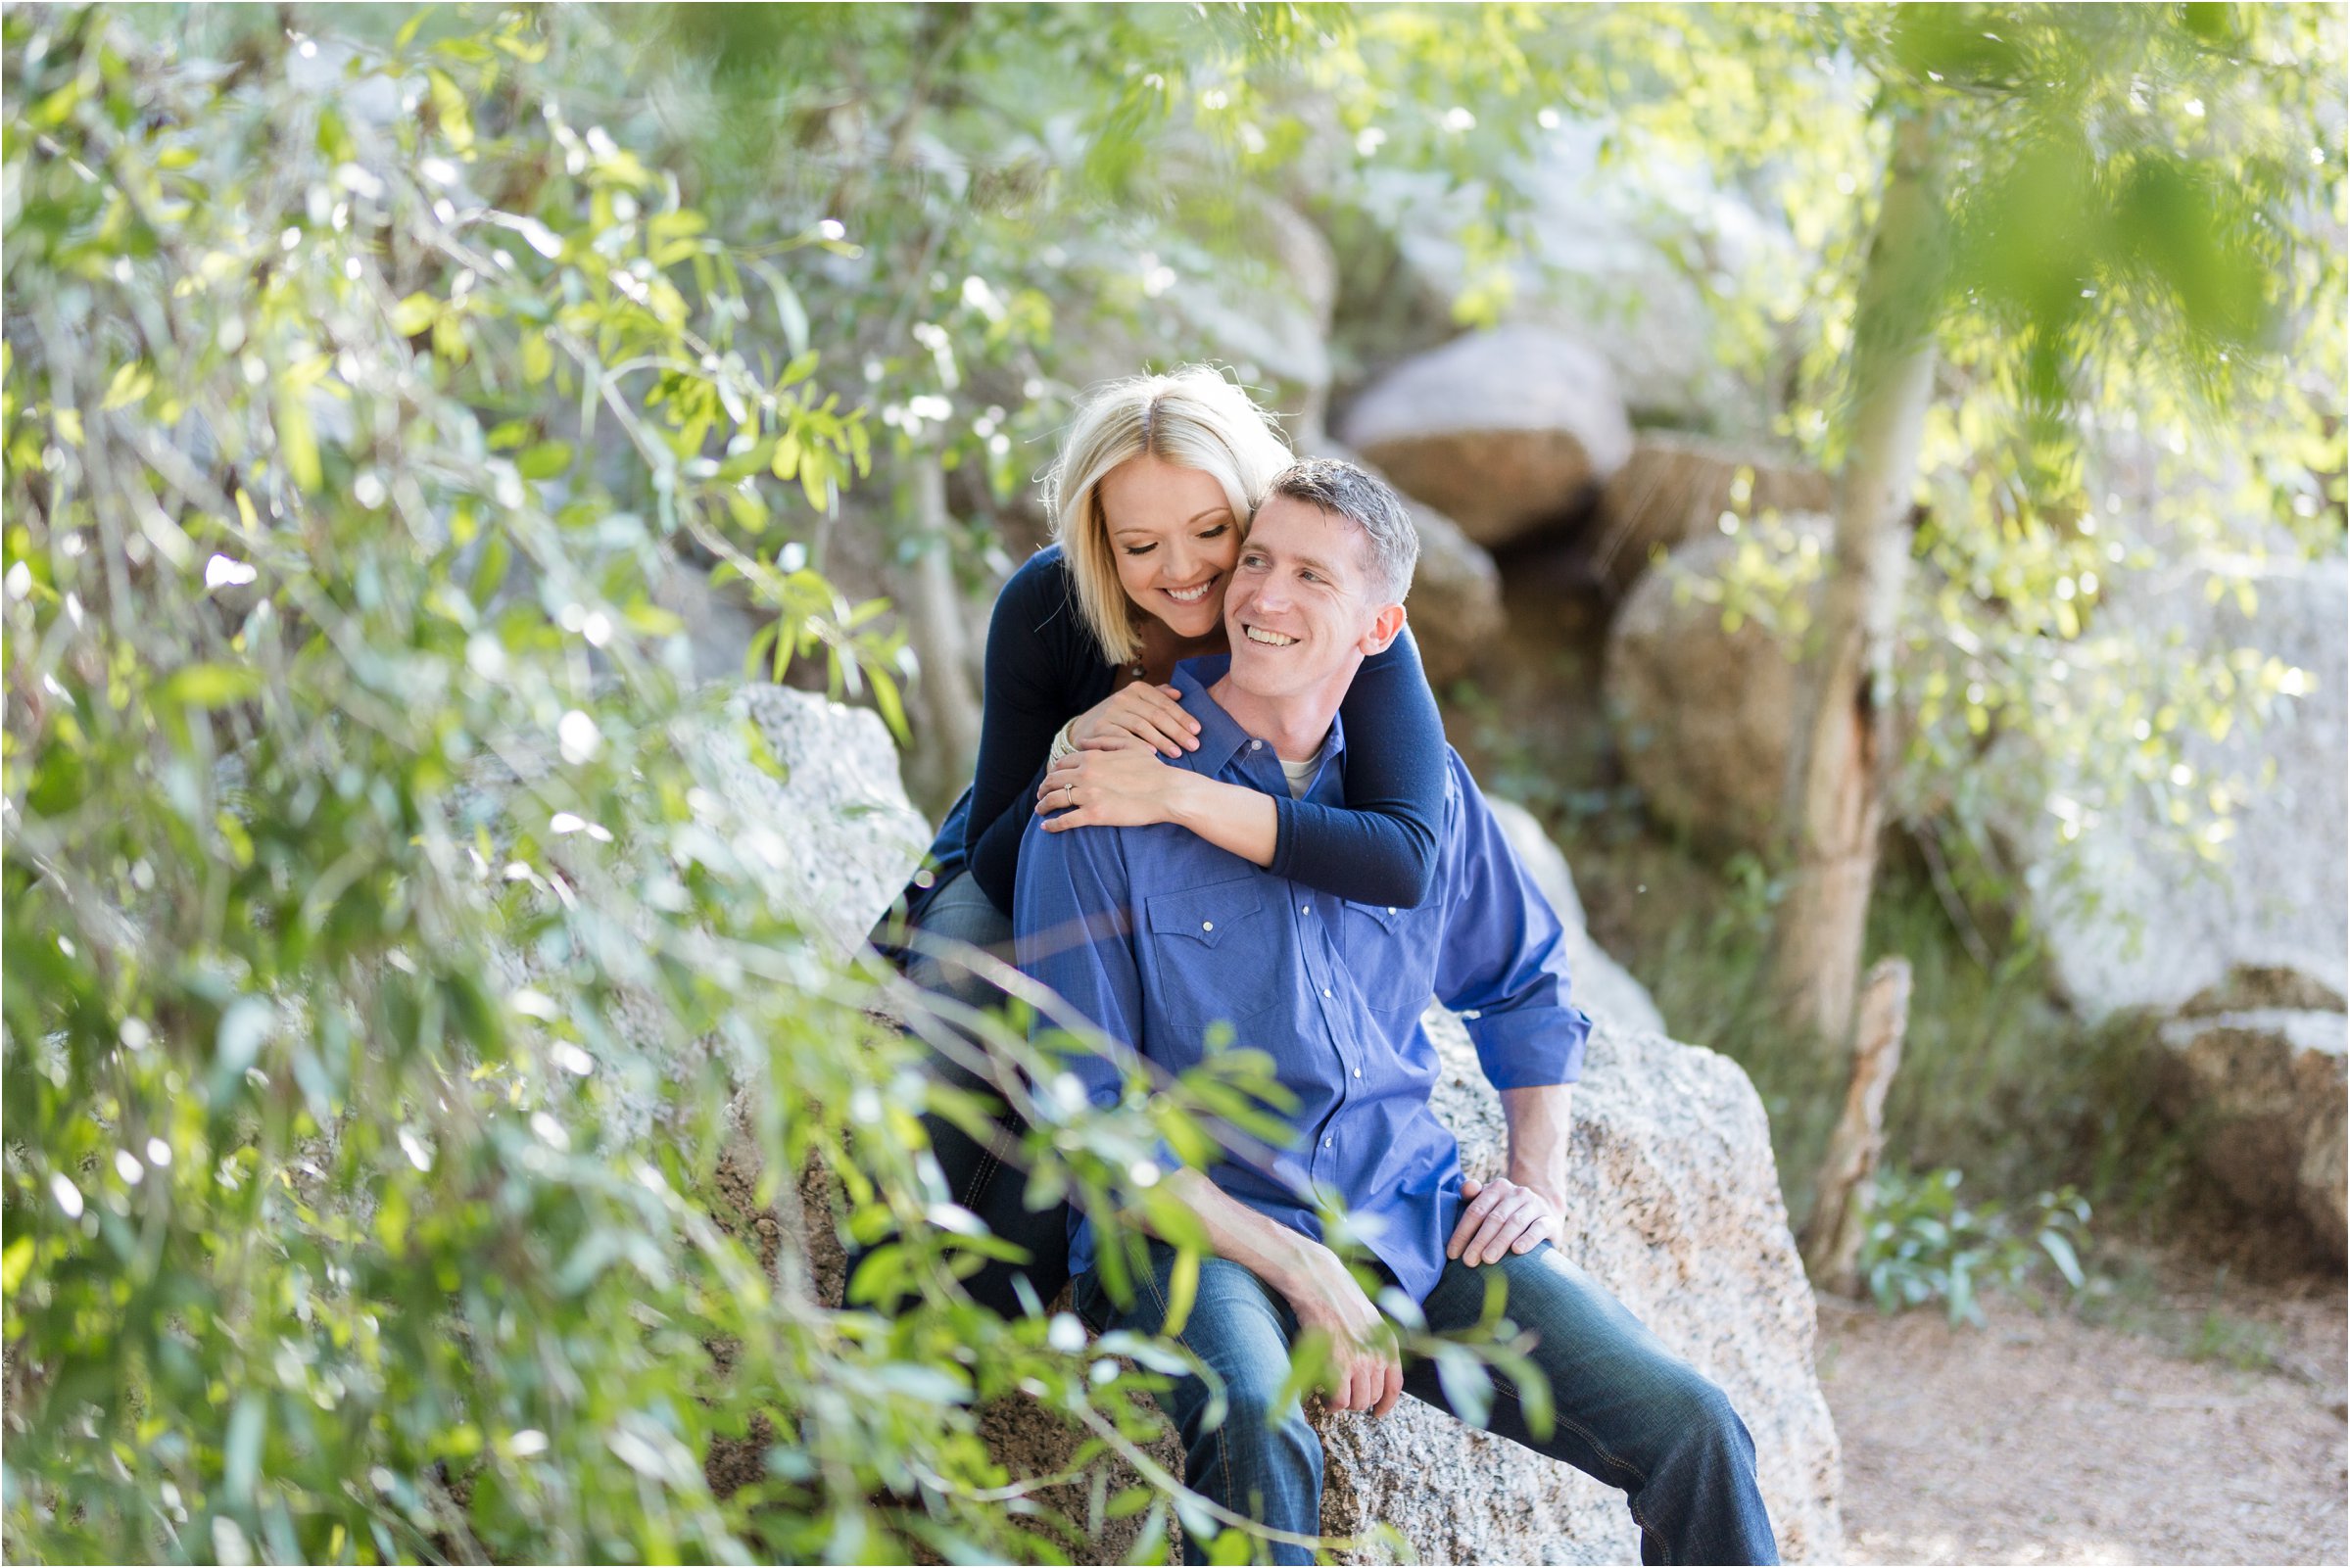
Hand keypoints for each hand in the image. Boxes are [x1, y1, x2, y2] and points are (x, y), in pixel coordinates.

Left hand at [1035, 747, 1191, 831]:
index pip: (1061, 763)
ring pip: (1053, 800)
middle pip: (1053, 781)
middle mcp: (1085, 774)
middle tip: (1041, 796)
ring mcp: (1088, 795)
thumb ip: (1104, 740)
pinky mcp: (1094, 815)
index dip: (1053, 772)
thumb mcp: (1129, 745)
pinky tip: (1046, 827)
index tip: (1052, 779)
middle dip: (1043, 788)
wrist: (1166, 791)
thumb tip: (1082, 741)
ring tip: (1040, 811)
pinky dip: (1052, 825)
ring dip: (1042, 806)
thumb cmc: (1152, 769)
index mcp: (1092, 757)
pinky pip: (1065, 821)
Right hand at [1068, 682, 1199, 758]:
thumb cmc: (1117, 717)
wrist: (1083, 729)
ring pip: (1142, 726)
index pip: (1165, 703)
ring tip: (1177, 753)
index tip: (1197, 730)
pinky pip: (1123, 738)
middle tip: (1193, 745)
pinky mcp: (1100, 728)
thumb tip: (1179, 693)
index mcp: (1137, 690)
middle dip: (1177, 731)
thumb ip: (1157, 696)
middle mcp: (1123, 698)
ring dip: (1162, 741)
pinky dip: (1139, 746)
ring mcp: (1111, 712)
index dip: (1182, 717)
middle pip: (1156, 715)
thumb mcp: (1135, 702)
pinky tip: (1153, 754)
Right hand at [1284, 1241, 1403, 1417]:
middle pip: (1373, 1397)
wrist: (1320, 1284)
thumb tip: (1372, 1372)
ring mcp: (1358, 1362)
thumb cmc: (1338, 1298)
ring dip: (1343, 1402)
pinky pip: (1339, 1400)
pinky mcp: (1337, 1367)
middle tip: (1342, 1393)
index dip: (1386, 1404)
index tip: (1378, 1413)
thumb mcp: (1369, 1320)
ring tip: (1330, 1394)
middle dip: (1358, 1400)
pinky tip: (1322, 1394)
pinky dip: (1330, 1403)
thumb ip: (1375, 1345)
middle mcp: (1377, 1355)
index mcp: (1388, 1344)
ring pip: (1357, 1402)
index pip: (1394, 1386)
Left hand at [1448, 1176, 1563, 1267]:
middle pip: (1494, 1217)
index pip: (1476, 1209)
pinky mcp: (1550, 1220)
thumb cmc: (1506, 1212)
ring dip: (1500, 1242)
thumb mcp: (1489, 1203)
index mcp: (1498, 1187)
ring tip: (1488, 1259)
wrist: (1542, 1215)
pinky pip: (1539, 1228)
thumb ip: (1473, 1196)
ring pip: (1515, 1223)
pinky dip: (1528, 1239)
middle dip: (1479, 1240)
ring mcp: (1535, 1205)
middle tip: (1469, 1261)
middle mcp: (1517, 1193)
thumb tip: (1467, 1187)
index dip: (1463, 1232)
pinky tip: (1517, 1250)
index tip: (1453, 1254)